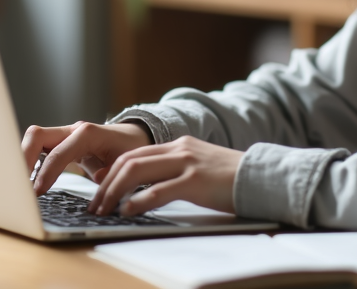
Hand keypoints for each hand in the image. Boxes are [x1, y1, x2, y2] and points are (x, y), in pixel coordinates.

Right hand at [21, 121, 151, 194]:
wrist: (132, 138)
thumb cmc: (129, 149)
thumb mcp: (127, 162)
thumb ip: (113, 171)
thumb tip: (97, 179)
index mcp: (88, 134)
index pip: (59, 151)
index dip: (47, 172)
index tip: (38, 192)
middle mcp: (73, 130)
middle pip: (37, 135)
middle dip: (24, 159)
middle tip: (19, 186)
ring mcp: (64, 135)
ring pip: (34, 139)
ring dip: (23, 160)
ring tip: (19, 185)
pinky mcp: (60, 143)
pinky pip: (38, 148)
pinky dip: (29, 161)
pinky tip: (27, 180)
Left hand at [88, 135, 242, 216]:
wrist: (262, 176)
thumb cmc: (231, 179)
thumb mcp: (199, 167)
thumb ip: (175, 171)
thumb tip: (146, 188)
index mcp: (179, 145)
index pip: (134, 153)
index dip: (111, 171)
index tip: (97, 187)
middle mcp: (180, 149)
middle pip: (129, 160)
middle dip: (106, 183)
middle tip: (95, 205)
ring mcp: (187, 163)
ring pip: (137, 171)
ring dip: (114, 191)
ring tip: (104, 209)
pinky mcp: (195, 181)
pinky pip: (159, 190)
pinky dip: (138, 201)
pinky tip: (128, 211)